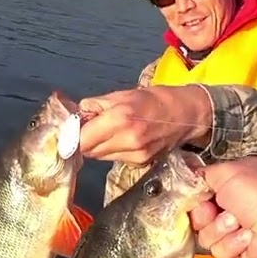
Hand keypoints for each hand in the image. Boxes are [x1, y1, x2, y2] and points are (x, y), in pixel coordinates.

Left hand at [77, 85, 212, 163]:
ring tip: (106, 131)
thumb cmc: (154, 99)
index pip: (82, 138)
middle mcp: (127, 140)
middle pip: (89, 150)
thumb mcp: (121, 94)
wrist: (186, 114)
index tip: (70, 129)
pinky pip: (115, 159)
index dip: (72, 135)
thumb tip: (75, 115)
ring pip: (100, 157)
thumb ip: (95, 105)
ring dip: (97, 146)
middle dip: (84, 140)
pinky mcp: (141, 163)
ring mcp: (135, 155)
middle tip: (87, 128)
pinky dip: (111, 150)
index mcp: (120, 118)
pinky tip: (121, 139)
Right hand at [187, 157, 256, 257]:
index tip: (193, 197)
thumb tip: (190, 177)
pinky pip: (220, 251)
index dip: (194, 197)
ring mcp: (235, 232)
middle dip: (204, 214)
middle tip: (215, 211)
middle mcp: (233, 207)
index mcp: (233, 185)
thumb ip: (205, 173)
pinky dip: (232, 243)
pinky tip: (247, 237)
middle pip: (198, 216)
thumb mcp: (229, 172)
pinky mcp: (238, 254)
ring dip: (220, 229)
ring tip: (238, 223)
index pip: (200, 193)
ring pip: (206, 236)